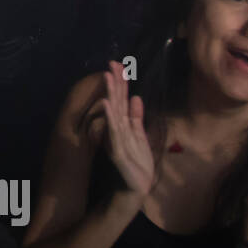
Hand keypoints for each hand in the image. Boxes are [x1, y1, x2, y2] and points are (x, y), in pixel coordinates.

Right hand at [99, 62, 158, 196]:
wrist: (137, 185)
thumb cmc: (138, 162)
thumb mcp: (140, 135)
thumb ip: (136, 117)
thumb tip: (135, 97)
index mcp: (122, 124)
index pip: (121, 100)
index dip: (120, 83)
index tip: (119, 64)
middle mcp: (116, 128)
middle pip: (115, 101)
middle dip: (114, 82)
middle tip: (112, 62)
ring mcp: (115, 137)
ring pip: (113, 111)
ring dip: (110, 93)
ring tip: (107, 76)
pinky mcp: (116, 149)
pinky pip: (114, 130)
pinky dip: (110, 115)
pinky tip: (108, 103)